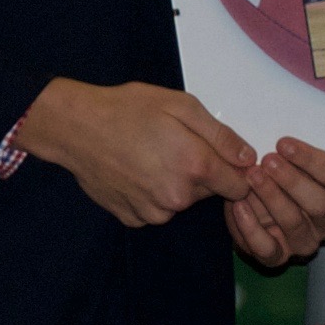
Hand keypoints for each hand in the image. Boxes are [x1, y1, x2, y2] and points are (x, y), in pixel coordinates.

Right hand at [14, 77, 260, 226]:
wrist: (76, 128)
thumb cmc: (128, 109)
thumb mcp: (181, 105)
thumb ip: (221, 135)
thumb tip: (248, 158)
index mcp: (196, 167)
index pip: (240, 187)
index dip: (235, 171)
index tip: (219, 157)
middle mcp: (178, 198)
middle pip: (208, 193)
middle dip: (200, 173)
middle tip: (173, 145)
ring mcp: (153, 213)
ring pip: (180, 202)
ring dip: (175, 185)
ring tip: (149, 156)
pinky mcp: (132, 219)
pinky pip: (155, 209)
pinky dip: (150, 195)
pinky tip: (134, 172)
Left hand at [226, 139, 324, 267]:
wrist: (253, 207)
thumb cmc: (281, 176)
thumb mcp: (297, 160)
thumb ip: (315, 152)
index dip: (311, 160)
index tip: (283, 144)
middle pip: (320, 204)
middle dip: (293, 181)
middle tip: (268, 160)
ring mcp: (305, 243)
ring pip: (294, 224)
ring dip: (271, 197)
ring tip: (252, 176)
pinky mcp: (278, 257)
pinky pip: (267, 248)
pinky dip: (251, 227)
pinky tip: (238, 204)